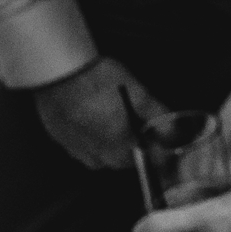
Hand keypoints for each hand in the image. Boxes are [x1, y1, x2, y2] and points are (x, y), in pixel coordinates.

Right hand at [31, 55, 164, 170]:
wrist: (59, 70)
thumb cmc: (97, 78)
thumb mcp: (136, 91)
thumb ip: (156, 113)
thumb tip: (172, 127)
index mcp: (119, 144)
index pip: (145, 160)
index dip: (156, 150)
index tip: (158, 139)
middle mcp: (97, 154)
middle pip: (122, 161)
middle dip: (133, 148)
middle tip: (136, 126)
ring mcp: (75, 149)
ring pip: (99, 159)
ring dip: (110, 147)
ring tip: (111, 122)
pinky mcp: (60, 140)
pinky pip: (80, 149)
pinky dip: (89, 141)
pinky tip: (89, 121)